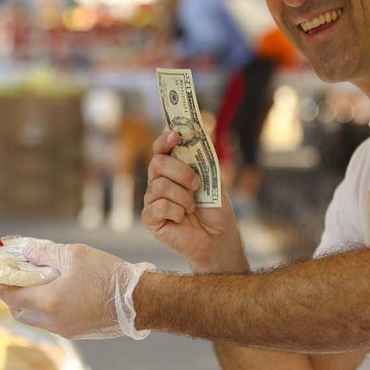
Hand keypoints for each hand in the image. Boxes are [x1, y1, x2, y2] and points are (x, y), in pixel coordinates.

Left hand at [0, 239, 154, 339]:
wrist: (139, 301)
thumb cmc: (108, 274)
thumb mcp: (74, 254)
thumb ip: (45, 253)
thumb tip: (26, 252)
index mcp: (48, 303)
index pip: (11, 297)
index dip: (1, 284)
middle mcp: (52, 322)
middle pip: (19, 311)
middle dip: (13, 295)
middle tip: (17, 275)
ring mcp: (64, 331)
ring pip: (33, 319)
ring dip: (29, 303)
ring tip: (36, 282)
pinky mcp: (75, 334)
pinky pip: (49, 323)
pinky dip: (44, 310)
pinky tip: (55, 292)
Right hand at [142, 130, 243, 270]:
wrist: (218, 238)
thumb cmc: (215, 210)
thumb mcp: (213, 179)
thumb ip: (203, 158)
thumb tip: (200, 132)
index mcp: (172, 170)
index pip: (161, 149)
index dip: (164, 140)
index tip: (176, 135)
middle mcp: (158, 181)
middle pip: (157, 163)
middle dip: (181, 172)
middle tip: (197, 184)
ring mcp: (152, 200)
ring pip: (160, 185)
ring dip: (183, 197)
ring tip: (192, 208)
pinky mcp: (150, 218)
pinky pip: (158, 206)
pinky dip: (176, 212)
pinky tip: (182, 219)